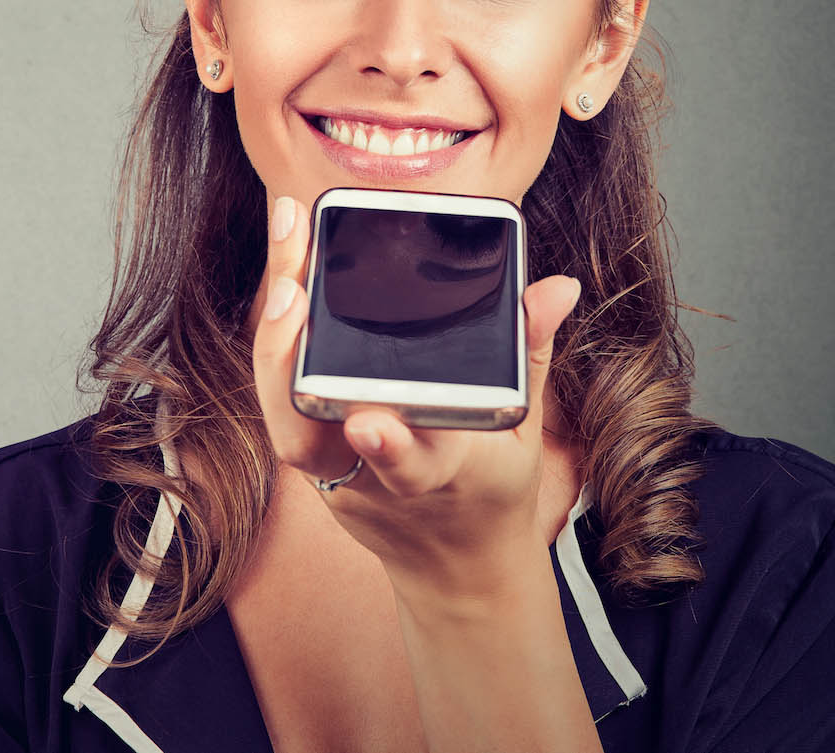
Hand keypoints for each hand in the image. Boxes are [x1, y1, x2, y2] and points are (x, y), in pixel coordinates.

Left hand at [250, 194, 581, 598]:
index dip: (389, 446)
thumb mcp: (525, 429)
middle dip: (294, 362)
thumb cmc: (492, 487)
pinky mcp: (313, 471)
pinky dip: (277, 353)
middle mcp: (378, 480)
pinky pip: (283, 412)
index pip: (415, 465)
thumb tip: (559, 286)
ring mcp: (337, 479)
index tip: (367, 420)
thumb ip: (529, 353)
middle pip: (317, 434)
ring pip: (286, 423)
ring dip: (274, 346)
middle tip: (291, 289)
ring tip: (282, 266)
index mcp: (447, 475)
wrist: (457, 568)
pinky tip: (281, 282)